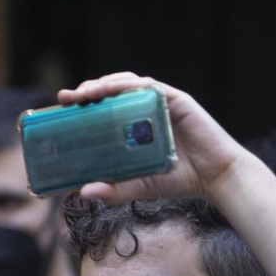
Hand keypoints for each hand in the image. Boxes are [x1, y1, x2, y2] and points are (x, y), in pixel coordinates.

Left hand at [58, 73, 244, 203]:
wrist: (216, 179)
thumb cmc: (177, 179)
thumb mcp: (137, 187)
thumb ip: (113, 190)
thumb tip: (82, 193)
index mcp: (132, 127)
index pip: (102, 109)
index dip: (81, 105)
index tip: (59, 108)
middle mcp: (143, 111)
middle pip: (110, 92)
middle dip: (86, 91)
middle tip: (66, 98)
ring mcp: (159, 103)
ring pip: (126, 83)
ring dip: (103, 84)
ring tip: (84, 93)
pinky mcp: (176, 100)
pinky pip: (149, 86)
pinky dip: (128, 85)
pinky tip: (111, 89)